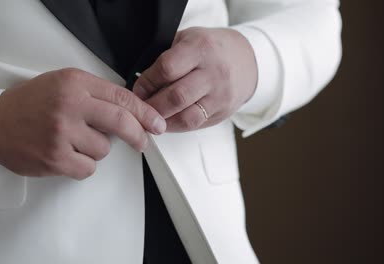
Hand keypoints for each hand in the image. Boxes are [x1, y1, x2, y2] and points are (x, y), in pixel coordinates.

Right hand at [0, 68, 165, 179]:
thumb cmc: (31, 103)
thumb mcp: (63, 84)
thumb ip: (95, 93)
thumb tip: (130, 111)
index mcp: (75, 83)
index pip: (121, 97)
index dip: (144, 112)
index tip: (157, 123)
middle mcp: (70, 106)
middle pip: (120, 122)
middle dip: (138, 135)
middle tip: (143, 142)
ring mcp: (62, 133)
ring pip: (103, 149)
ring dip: (96, 149)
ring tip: (74, 142)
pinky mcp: (55, 159)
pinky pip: (88, 168)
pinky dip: (83, 165)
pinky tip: (67, 155)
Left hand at [133, 27, 257, 131]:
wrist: (246, 60)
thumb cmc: (212, 49)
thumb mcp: (188, 39)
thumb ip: (166, 56)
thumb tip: (138, 78)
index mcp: (201, 48)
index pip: (167, 68)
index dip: (147, 82)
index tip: (138, 88)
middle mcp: (213, 73)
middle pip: (176, 97)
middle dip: (152, 106)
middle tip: (139, 107)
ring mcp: (220, 95)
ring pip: (186, 117)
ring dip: (163, 121)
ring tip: (151, 118)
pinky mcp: (223, 112)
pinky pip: (195, 125)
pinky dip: (176, 126)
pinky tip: (166, 121)